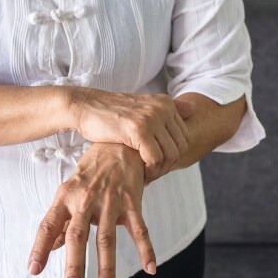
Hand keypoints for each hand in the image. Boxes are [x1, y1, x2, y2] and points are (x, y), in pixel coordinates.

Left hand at [27, 143, 156, 277]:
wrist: (119, 144)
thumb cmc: (90, 172)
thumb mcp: (69, 192)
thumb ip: (61, 221)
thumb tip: (52, 246)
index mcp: (65, 198)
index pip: (48, 226)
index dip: (40, 248)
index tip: (33, 269)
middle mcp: (85, 200)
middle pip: (78, 234)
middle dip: (75, 262)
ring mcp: (110, 201)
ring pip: (107, 237)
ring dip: (107, 264)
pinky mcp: (131, 202)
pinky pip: (139, 229)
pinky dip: (145, 249)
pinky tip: (149, 268)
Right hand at [66, 87, 194, 181]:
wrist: (85, 107)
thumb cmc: (110, 114)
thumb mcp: (141, 108)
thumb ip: (166, 111)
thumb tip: (192, 109)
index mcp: (165, 103)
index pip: (184, 138)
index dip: (172, 157)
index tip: (156, 165)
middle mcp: (162, 108)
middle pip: (180, 148)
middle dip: (168, 166)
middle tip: (151, 173)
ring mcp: (151, 117)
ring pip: (170, 155)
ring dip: (159, 171)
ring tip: (146, 175)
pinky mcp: (139, 129)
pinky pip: (155, 158)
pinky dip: (149, 170)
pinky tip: (139, 172)